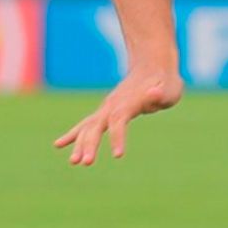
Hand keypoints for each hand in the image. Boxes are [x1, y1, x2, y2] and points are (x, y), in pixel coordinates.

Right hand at [53, 66, 182, 165]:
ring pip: (89, 126)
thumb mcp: (169, 87)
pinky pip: (86, 125)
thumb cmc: (164, 81)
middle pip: (98, 125)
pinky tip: (58, 145)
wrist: (152, 65)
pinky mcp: (105, 112)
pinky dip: (73, 135)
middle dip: (90, 144)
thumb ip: (159, 93)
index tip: (118, 155)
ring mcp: (106, 108)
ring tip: (73, 162)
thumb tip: (155, 92)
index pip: (119, 120)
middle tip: (85, 163)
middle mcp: (113, 105)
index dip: (117, 137)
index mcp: (129, 102)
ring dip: (80, 144)